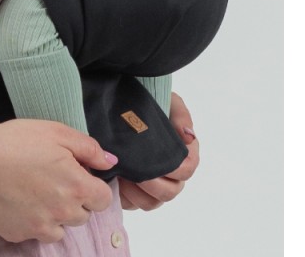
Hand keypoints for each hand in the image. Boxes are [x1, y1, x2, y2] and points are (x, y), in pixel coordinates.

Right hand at [0, 119, 117, 243]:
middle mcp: (63, 213)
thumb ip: (88, 148)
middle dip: (73, 199)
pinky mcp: (20, 235)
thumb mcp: (55, 132)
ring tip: (34, 190)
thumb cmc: (14, 141)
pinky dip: (32, 220)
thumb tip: (110, 161)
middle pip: (82, 214)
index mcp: (76, 186)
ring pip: (61, 228)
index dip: (93, 186)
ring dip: (55, 214)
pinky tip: (18, 200)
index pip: (103, 199)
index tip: (78, 175)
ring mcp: (41, 227)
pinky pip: (35, 232)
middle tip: (51, 178)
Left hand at [118, 92, 199, 210]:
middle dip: (153, 183)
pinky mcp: (134, 191)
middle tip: (135, 171)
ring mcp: (153, 184)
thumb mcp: (168, 101)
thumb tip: (189, 137)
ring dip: (138, 192)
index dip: (176, 168)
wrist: (122, 104)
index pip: (187, 168)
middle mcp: (171, 173)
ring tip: (123, 175)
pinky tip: (115, 180)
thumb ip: (181, 115)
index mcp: (184, 153)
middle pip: (170, 191)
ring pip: (152, 202)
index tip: (160, 160)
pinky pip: (133, 204)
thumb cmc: (150, 102)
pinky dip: (125, 196)